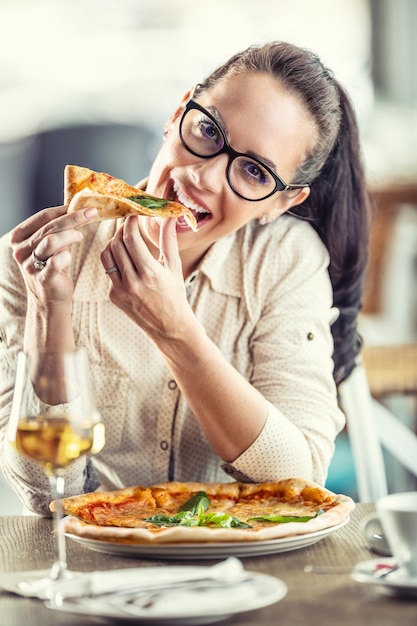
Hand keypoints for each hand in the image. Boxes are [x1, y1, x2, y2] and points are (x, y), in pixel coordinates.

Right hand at [11, 205, 97, 306]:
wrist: (49, 299)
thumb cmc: (52, 267)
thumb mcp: (51, 245)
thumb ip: (58, 229)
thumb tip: (78, 208)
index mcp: (19, 237)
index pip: (43, 217)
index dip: (63, 210)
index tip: (82, 205)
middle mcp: (20, 250)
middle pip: (48, 228)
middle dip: (72, 218)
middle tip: (91, 213)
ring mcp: (29, 265)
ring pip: (50, 241)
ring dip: (70, 235)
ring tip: (80, 236)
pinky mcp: (42, 279)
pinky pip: (55, 262)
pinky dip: (66, 256)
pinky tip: (69, 256)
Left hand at [100, 217, 191, 340]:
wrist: (169, 326)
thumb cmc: (175, 295)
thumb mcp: (174, 267)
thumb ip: (169, 240)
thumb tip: (170, 216)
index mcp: (149, 272)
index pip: (131, 238)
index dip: (130, 222)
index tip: (133, 214)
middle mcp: (132, 281)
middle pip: (116, 244)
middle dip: (121, 230)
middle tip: (128, 225)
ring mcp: (120, 290)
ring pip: (107, 255)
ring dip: (114, 243)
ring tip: (124, 240)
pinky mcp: (113, 296)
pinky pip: (108, 271)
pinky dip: (114, 261)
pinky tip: (126, 260)